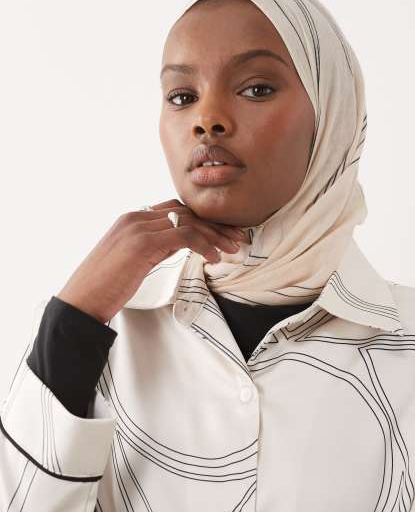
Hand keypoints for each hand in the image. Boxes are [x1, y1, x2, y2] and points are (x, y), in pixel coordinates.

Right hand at [56, 199, 246, 322]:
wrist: (81, 301)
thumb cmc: (105, 286)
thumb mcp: (133, 260)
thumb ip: (154, 246)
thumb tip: (180, 244)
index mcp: (132, 218)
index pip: (176, 210)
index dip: (203, 220)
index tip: (223, 233)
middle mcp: (135, 217)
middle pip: (186, 213)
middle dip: (215, 225)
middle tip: (237, 239)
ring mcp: (138, 228)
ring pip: (188, 222)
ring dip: (215, 235)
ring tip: (232, 249)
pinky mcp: (142, 243)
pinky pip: (183, 237)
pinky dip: (204, 245)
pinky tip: (214, 258)